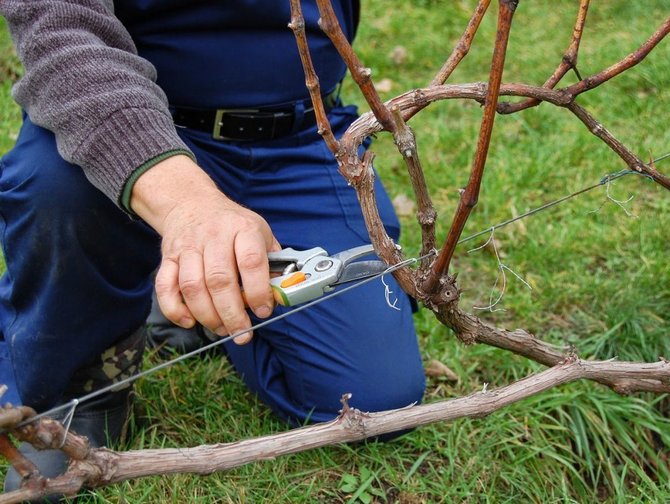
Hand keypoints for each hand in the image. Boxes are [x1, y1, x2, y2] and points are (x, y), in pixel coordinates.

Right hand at [130, 155, 280, 343]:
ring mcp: (188, 247)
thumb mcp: (260, 232)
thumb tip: (281, 295)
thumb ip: (272, 263)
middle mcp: (214, 236)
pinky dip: (175, 309)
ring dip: (207, 315)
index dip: (258, 290)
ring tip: (222, 329)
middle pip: (219, 280)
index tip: (263, 311)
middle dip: (232, 313)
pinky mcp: (168, 258)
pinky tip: (190, 321)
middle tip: (242, 333)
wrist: (193, 204)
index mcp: (242, 228)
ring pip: (192, 287)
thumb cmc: (232, 225)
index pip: (251, 261)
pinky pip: (165, 287)